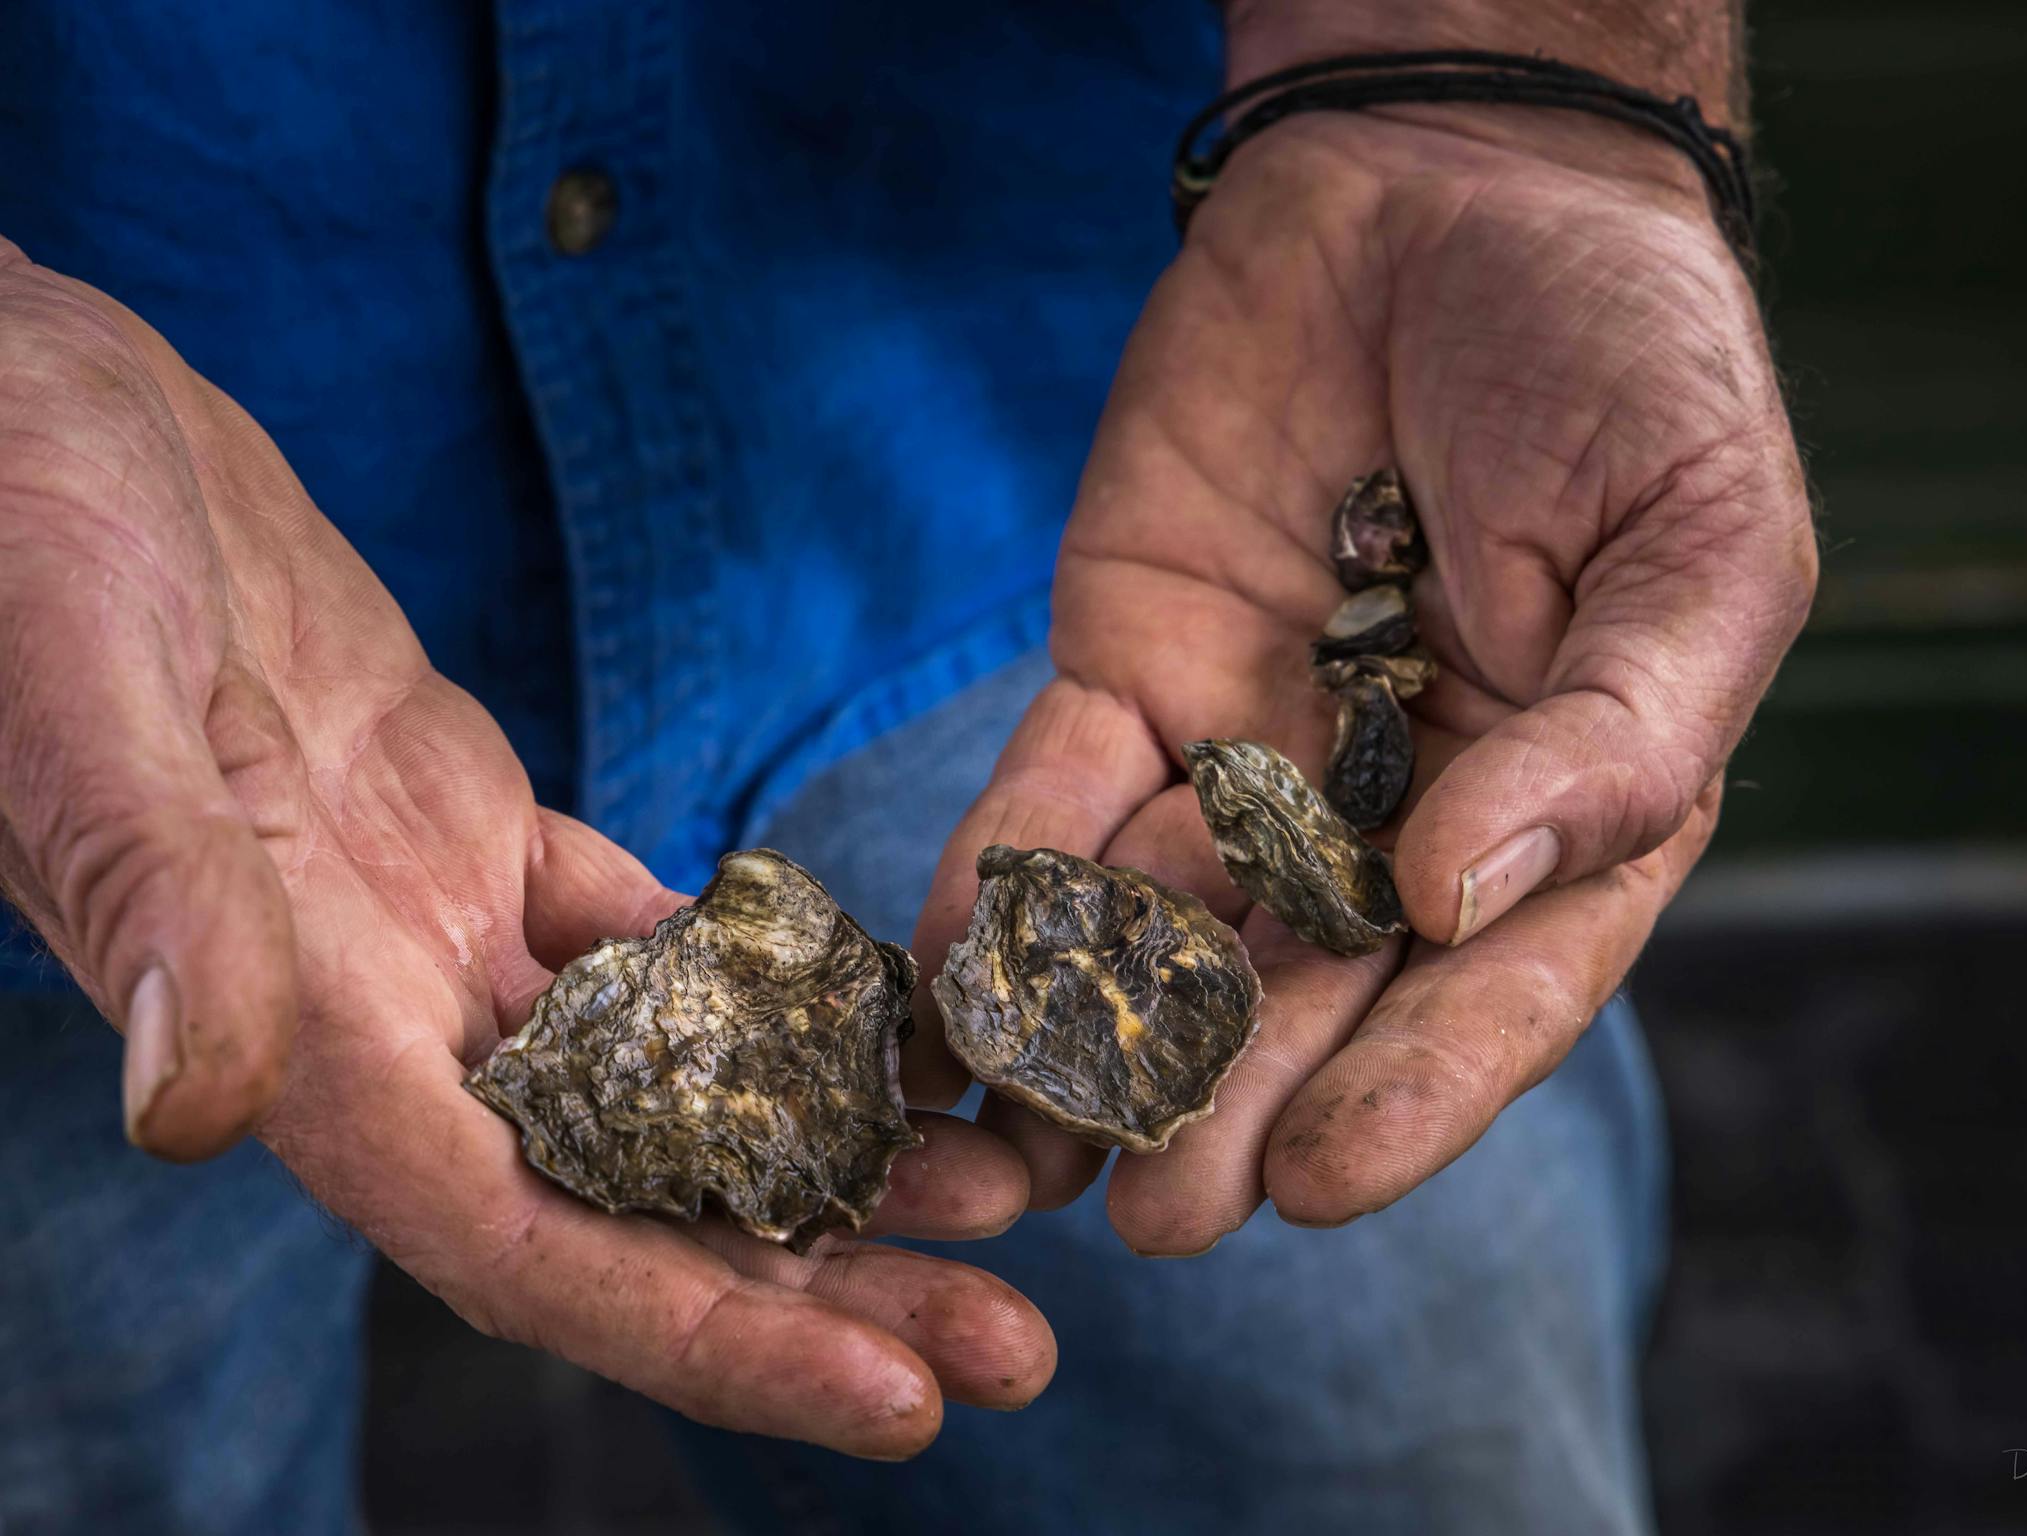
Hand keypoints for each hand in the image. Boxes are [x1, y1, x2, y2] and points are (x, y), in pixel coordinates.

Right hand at [0, 245, 1052, 1455]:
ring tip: (989, 1192)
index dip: (703, 1336)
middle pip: (626, 1204)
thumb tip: (198, 1107)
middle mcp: (376, 1012)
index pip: (519, 1241)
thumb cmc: (19, 526)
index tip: (893, 1401)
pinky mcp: (469, 833)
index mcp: (292, 1022)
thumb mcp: (80, 689)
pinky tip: (875, 1021)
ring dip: (817, 1154)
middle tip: (1013, 1347)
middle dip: (817, 1289)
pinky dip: (761, 987)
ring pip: (656, 1090)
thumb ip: (153, 893)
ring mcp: (431, 928)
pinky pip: (641, 941)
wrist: (39, 422)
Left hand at [907, 110, 1813, 1251]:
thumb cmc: (1618, 366)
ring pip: (1165, 922)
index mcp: (1556, 810)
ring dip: (1092, 1030)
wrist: (1446, 185)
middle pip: (1305, 985)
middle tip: (1161, 1213)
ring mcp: (1248, 749)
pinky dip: (1008, 878)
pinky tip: (959, 961)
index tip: (1320, 1185)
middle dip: (1229, 1099)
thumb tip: (1457, 897)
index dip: (1411, 1091)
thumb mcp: (1692, 548)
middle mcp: (1393, 810)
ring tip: (1025, 1142)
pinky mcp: (1125, 671)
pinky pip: (1057, 795)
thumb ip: (1611, 739)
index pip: (1486, 987)